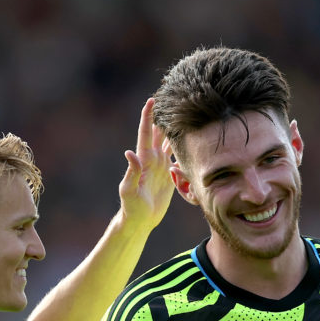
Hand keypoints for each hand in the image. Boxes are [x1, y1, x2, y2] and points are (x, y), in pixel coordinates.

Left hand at [118, 98, 173, 230]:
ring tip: (183, 115)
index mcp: (143, 160)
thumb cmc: (131, 207)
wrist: (140, 220)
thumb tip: (129, 152)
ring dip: (174, 129)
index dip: (147, 117)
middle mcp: (152, 160)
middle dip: (163, 117)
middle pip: (158, 133)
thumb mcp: (129, 190)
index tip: (151, 100)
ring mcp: (160, 166)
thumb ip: (131, 172)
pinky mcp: (168, 175)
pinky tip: (190, 139)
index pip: (145, 133)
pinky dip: (182, 147)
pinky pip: (176, 157)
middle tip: (171, 99)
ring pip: (168, 143)